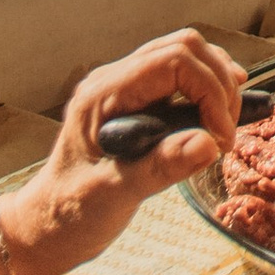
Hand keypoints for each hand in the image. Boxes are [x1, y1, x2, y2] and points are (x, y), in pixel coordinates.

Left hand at [10, 30, 252, 274]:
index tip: (221, 137)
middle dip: (217, 83)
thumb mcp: (111, 196)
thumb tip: (208, 143)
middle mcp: (114, 81)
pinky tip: (220, 115)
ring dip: (215, 82)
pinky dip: (207, 90)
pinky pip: (180, 79)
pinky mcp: (138, 104)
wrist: (47, 226)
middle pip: (183, 47)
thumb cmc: (68, 214)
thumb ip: (158, 167)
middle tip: (227, 132)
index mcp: (103, 94)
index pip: (172, 62)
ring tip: (227, 123)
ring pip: (185, 56)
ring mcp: (125, 90)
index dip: (209, 91)